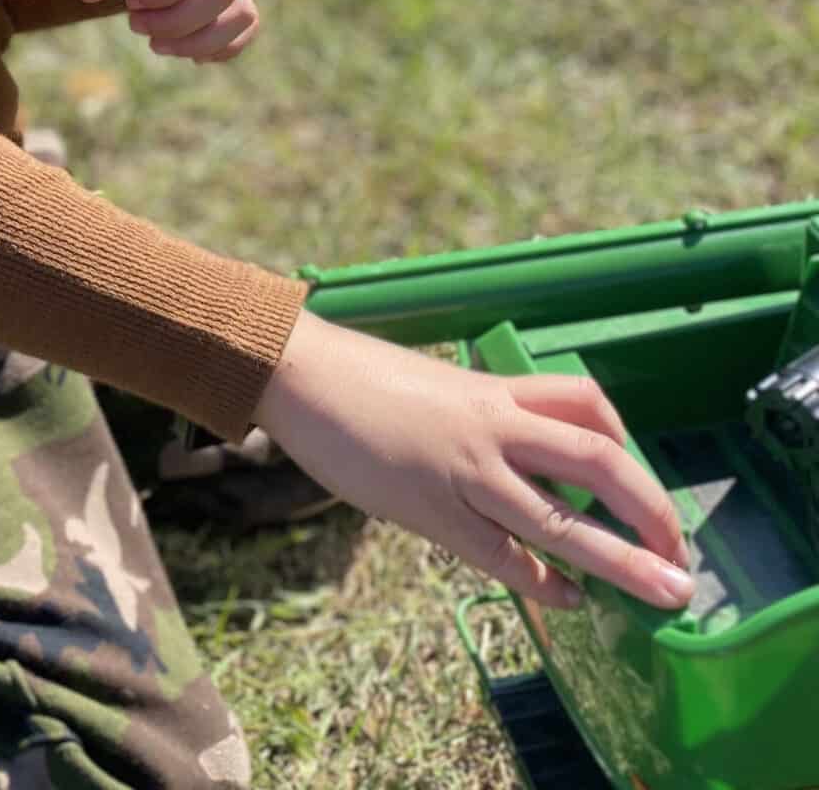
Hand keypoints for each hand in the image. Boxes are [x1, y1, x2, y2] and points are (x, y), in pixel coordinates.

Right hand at [253, 312, 695, 611]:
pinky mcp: (429, 508)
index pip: (586, 402)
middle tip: (676, 550)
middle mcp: (490, 425)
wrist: (297, 373)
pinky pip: (503, 555)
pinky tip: (568, 599)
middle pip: (598, 458)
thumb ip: (477, 416)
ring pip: (561, 518)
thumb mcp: (433, 386)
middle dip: (650, 507)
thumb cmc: (356, 378)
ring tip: (663, 592)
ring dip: (622, 560)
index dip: (627, 442)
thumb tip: (508, 454)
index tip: (638, 478)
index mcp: (492, 389)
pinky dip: (544, 582)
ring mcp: (462, 468)